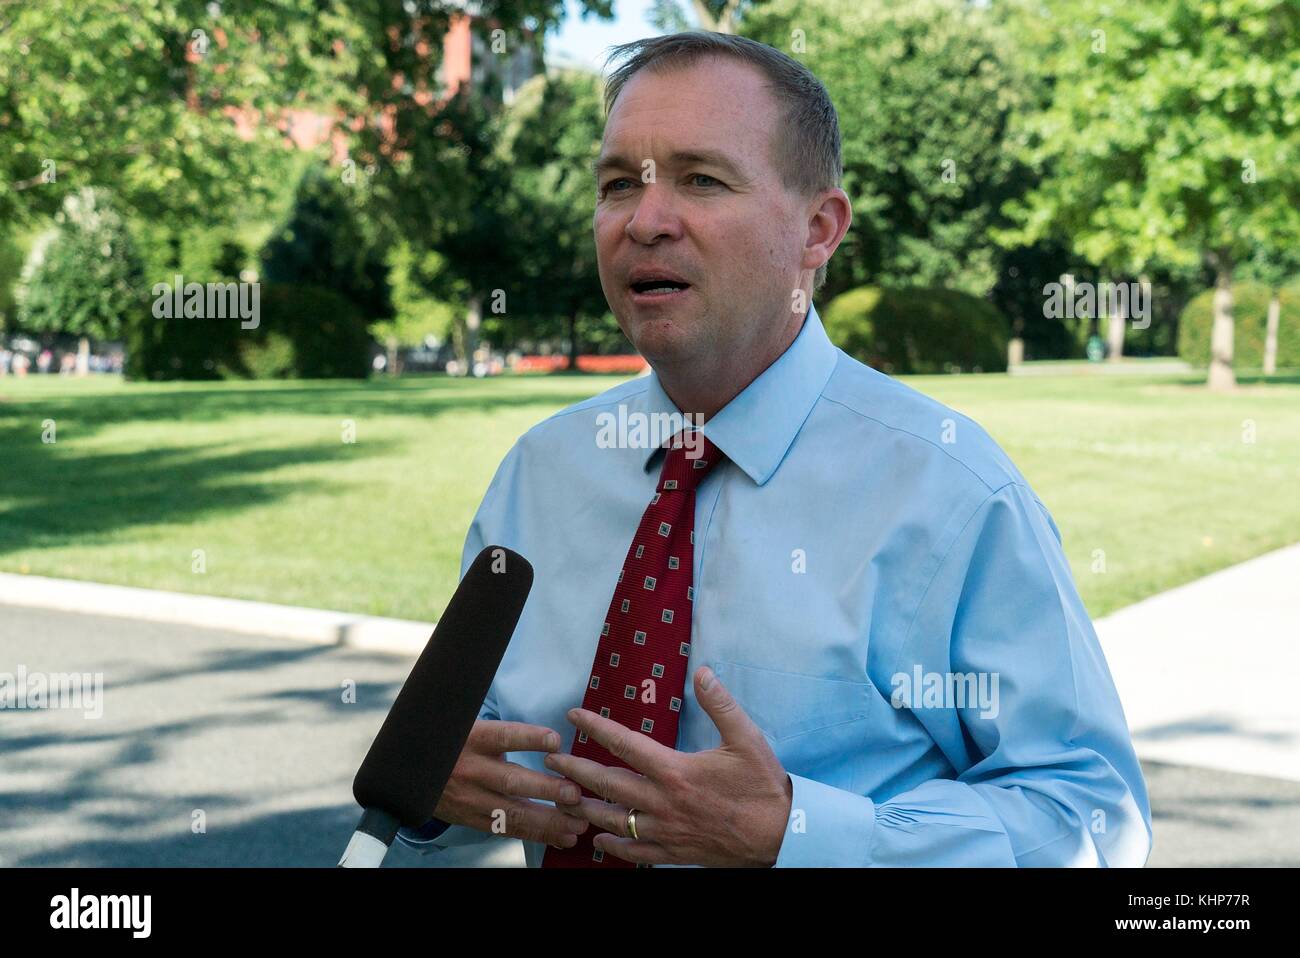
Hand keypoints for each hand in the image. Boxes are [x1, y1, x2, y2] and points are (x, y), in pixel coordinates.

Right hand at [432, 720, 589, 847]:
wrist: (409, 772)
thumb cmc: (454, 742)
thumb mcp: (467, 724)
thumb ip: (502, 727)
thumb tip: (545, 728)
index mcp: (473, 739)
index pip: (503, 736)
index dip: (529, 738)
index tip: (555, 740)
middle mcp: (471, 770)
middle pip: (510, 781)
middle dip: (545, 790)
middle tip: (574, 794)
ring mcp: (471, 799)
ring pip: (511, 813)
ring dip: (547, 821)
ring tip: (577, 825)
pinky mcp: (473, 819)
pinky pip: (507, 829)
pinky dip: (536, 835)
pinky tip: (561, 837)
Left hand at [543, 666, 793, 866]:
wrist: (780, 835)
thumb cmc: (763, 786)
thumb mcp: (747, 738)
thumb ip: (721, 704)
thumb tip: (703, 672)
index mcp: (675, 771)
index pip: (625, 744)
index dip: (596, 728)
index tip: (574, 716)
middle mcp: (663, 802)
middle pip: (607, 784)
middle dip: (575, 770)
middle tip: (551, 761)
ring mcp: (665, 830)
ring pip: (614, 820)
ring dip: (586, 808)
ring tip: (564, 798)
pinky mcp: (673, 851)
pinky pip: (634, 852)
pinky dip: (613, 847)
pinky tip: (599, 841)